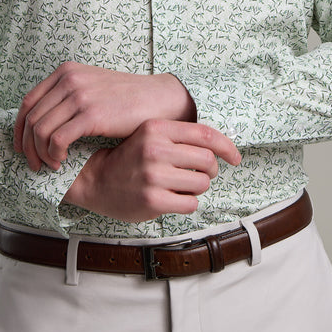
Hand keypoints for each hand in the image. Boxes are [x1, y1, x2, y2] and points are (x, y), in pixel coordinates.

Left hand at [14, 62, 195, 170]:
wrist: (158, 98)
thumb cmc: (126, 98)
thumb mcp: (92, 86)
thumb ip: (68, 96)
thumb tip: (42, 123)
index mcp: (66, 72)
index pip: (28, 102)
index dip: (19, 129)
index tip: (21, 148)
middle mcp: (69, 80)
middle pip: (31, 118)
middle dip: (27, 147)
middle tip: (34, 164)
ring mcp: (80, 96)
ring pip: (40, 131)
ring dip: (40, 154)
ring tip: (50, 165)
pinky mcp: (91, 114)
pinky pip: (57, 139)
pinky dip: (53, 155)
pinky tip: (62, 162)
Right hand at [62, 118, 241, 221]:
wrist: (95, 179)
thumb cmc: (129, 158)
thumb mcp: (150, 135)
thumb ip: (180, 136)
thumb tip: (221, 146)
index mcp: (157, 128)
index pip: (205, 134)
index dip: (227, 146)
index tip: (236, 157)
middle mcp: (155, 149)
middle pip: (207, 161)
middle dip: (210, 171)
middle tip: (202, 175)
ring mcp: (153, 175)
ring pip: (201, 183)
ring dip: (197, 187)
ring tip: (181, 186)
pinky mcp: (152, 200)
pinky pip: (190, 203)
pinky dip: (187, 203)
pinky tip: (173, 198)